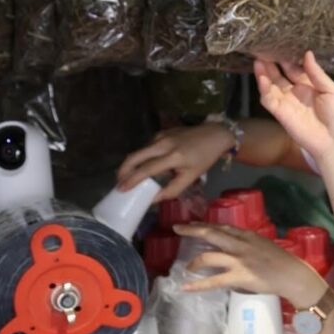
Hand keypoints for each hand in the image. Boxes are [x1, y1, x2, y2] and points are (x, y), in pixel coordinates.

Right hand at [116, 124, 231, 199]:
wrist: (215, 135)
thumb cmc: (205, 158)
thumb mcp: (191, 177)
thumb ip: (172, 189)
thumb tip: (153, 200)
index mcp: (172, 156)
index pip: (146, 169)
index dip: (132, 180)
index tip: (121, 189)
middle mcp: (163, 144)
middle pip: (135, 156)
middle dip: (123, 170)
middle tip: (118, 183)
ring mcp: (161, 136)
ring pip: (139, 151)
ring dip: (131, 164)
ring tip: (128, 178)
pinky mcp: (161, 133)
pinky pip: (147, 147)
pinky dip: (142, 158)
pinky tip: (143, 166)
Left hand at [174, 223, 326, 303]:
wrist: (293, 275)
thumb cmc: (283, 262)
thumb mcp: (265, 245)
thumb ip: (249, 245)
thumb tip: (237, 249)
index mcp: (248, 236)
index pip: (222, 227)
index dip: (206, 225)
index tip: (194, 224)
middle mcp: (240, 244)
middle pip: (211, 234)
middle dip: (192, 230)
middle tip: (177, 228)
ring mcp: (238, 260)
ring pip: (209, 256)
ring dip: (194, 262)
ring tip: (187, 267)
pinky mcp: (239, 276)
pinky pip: (213, 281)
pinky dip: (197, 285)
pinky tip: (185, 287)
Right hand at [255, 53, 333, 170]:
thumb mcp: (332, 90)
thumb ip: (317, 73)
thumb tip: (307, 53)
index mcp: (309, 86)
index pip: (294, 69)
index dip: (287, 58)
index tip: (280, 44)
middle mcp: (296, 92)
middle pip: (280, 75)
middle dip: (272, 64)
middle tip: (263, 49)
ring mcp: (286, 102)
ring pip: (271, 85)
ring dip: (264, 73)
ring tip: (258, 60)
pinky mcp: (280, 113)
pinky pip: (268, 99)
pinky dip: (263, 88)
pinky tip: (261, 77)